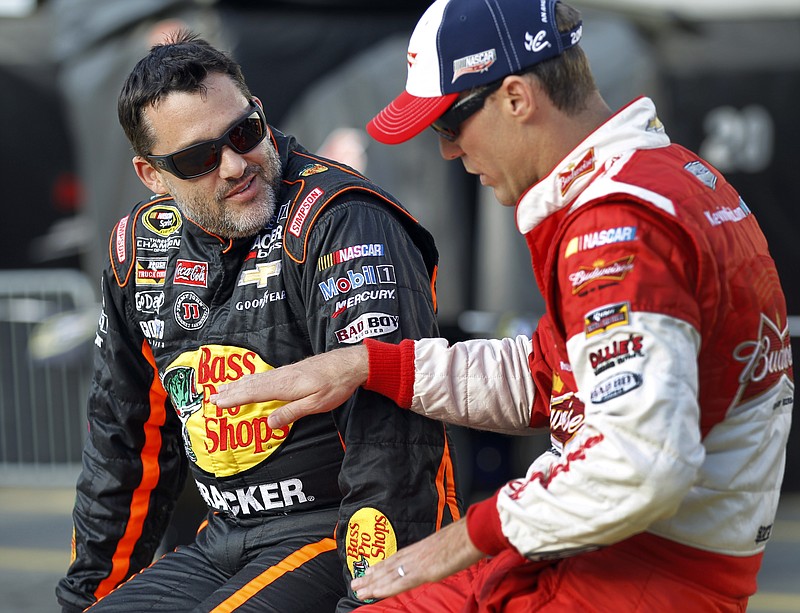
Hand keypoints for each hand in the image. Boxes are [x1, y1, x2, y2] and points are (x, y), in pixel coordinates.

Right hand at [209, 345, 368, 428]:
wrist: (350, 364)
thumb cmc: (335, 385)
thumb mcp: (315, 404)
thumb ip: (291, 413)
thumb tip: (268, 423)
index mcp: (285, 386)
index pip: (253, 393)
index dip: (234, 399)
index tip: (217, 403)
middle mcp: (281, 376)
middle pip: (250, 384)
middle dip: (230, 391)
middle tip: (211, 397)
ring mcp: (286, 372)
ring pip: (256, 378)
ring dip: (237, 384)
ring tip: (223, 388)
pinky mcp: (292, 370)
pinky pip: (264, 375)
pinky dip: (251, 379)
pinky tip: (249, 380)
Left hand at [351, 519, 482, 601]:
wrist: (471, 533)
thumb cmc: (464, 538)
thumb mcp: (445, 545)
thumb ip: (436, 553)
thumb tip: (435, 558)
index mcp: (419, 548)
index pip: (395, 558)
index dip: (380, 566)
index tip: (368, 571)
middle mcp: (414, 554)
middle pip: (387, 567)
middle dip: (370, 576)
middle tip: (354, 583)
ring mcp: (416, 563)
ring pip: (388, 575)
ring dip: (371, 583)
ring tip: (357, 589)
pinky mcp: (422, 572)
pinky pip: (400, 582)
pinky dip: (386, 588)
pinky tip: (375, 593)